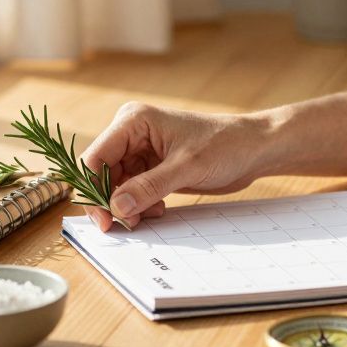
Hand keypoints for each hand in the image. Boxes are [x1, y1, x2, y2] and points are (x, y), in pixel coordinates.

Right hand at [80, 102, 270, 230]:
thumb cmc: (224, 145)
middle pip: (101, 174)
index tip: (105, 219)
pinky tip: (159, 209)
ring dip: (127, 206)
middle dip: (111, 201)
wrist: (252, 149)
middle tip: (127, 225)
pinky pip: (131, 191)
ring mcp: (140, 151)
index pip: (94, 158)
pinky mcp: (151, 167)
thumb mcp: (186, 167)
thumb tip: (115, 207)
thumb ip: (148, 187)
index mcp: (133, 121)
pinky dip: (139, 205)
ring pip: (115, 186)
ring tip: (151, 215)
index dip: (93, 190)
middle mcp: (131, 134)